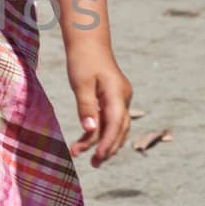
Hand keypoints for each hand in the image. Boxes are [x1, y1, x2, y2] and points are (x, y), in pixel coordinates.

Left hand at [66, 44, 132, 167]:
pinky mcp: (114, 97)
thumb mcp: (81, 83)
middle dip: (108, 148)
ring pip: (117, 126)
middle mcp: (123, 97)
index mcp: (117, 93)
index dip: (107, 143)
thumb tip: (89, 130)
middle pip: (120, 129)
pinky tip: (92, 142)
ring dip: (106, 142)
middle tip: (94, 164)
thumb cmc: (82, 59)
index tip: (97, 157)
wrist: (87, 41)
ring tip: (92, 159)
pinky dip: (104, 132)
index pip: (116, 124)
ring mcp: (120, 97)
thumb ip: (86, 107)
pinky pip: (112, 119)